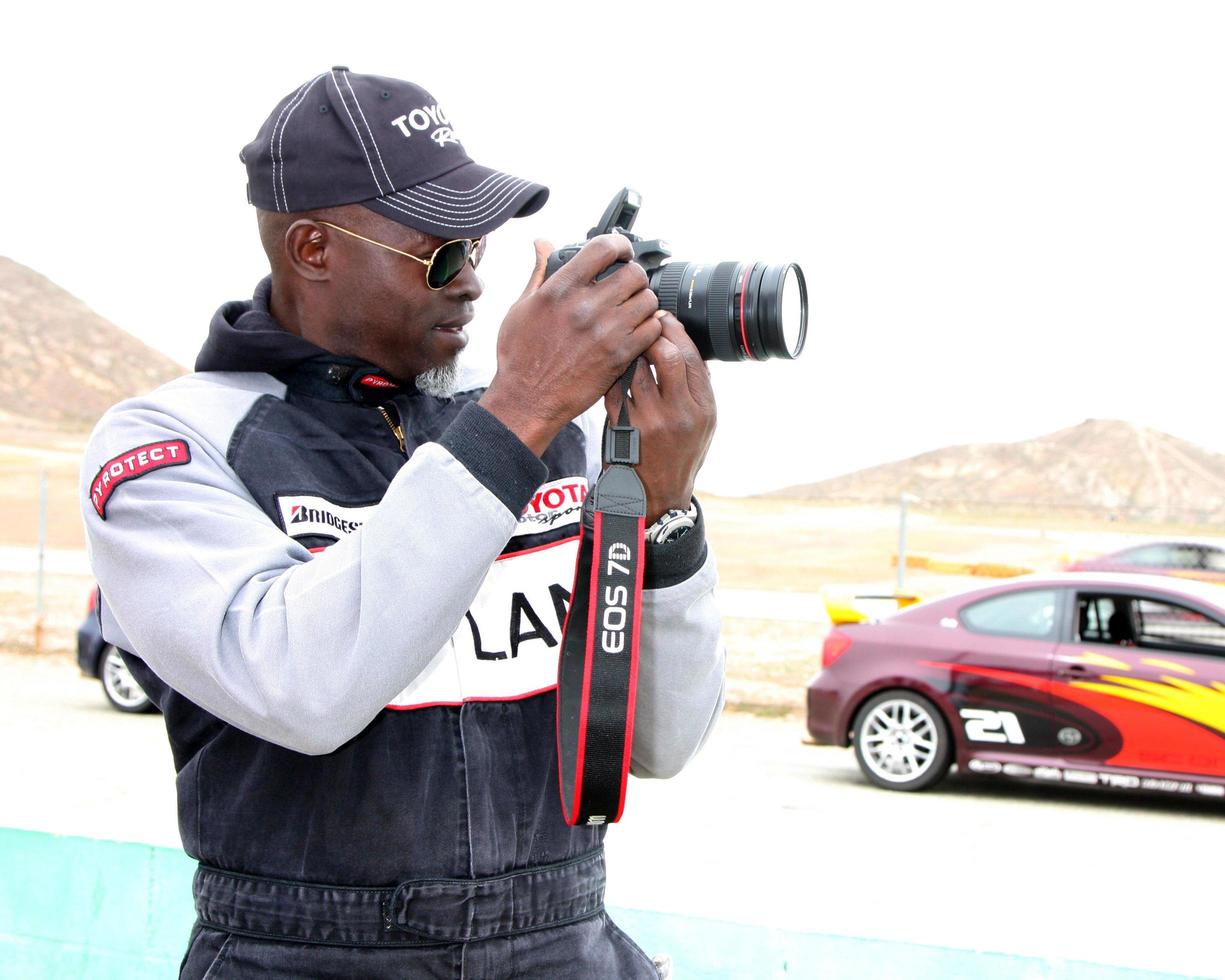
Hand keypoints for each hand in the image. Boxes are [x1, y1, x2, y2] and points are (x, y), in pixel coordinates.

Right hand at [480, 236, 662, 454]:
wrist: (527, 399)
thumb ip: (539, 272)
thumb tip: (543, 244)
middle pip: (633, 272)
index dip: (619, 245)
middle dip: (633, 276)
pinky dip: (649, 328)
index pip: (603, 248)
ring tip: (632, 310)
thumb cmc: (520, 356)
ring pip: (647, 299)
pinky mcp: (619, 355)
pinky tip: (636, 332)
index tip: (622, 252)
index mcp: (560, 289)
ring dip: (643, 302)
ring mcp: (606, 331)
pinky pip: (652, 329)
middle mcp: (586, 307)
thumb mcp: (521, 307)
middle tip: (627, 287)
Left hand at [604, 313, 716, 523]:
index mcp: (702, 408)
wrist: (657, 493)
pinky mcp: (622, 427)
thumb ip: (697, 386)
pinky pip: (614, 388)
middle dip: (652, 333)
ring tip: (627, 344)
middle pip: (666, 355)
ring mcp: (648, 421)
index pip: (691, 356)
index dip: (674, 330)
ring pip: (635, 369)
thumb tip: (684, 344)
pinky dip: (615, 374)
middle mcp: (678, 413)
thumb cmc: (681, 453)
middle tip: (643, 325)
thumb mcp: (705, 422)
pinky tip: (616, 370)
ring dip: (629, 351)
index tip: (663, 318)